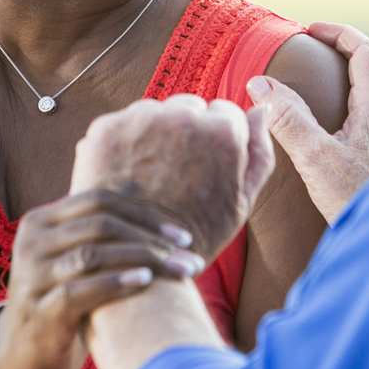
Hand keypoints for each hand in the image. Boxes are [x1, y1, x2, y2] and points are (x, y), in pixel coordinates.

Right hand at [0, 189, 203, 368]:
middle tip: (188, 256)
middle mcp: (31, 242)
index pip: (99, 199)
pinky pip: (80, 289)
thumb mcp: (73, 258)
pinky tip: (145, 281)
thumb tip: (135, 186)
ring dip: (144, 259)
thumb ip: (96, 227)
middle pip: (101, 223)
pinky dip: (117, 281)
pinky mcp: (38, 310)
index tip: (182, 234)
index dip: (145, 212)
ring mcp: (30, 276)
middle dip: (151, 237)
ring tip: (178, 271)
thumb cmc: (61, 302)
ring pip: (94, 253)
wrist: (21, 358)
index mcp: (40, 221)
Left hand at [70, 94, 277, 259]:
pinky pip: (122, 123)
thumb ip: (258, 152)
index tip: (204, 166)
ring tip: (150, 175)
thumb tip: (262, 110)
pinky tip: (126, 173)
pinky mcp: (106, 128)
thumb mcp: (242, 202)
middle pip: (188, 107)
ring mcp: (141, 119)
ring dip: (153, 132)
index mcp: (222, 130)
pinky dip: (123, 142)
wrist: (136, 262)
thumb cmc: (196, 235)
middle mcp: (182, 115)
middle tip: (176, 172)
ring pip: (154, 112)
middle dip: (185, 131)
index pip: (224, 113)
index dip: (215, 142)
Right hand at [245, 21, 368, 222]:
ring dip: (367, 71)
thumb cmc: (359, 200)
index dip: (338, 34)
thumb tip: (260, 83)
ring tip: (337, 77)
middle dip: (353, 47)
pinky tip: (355, 120)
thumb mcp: (315, 160)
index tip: (312, 30)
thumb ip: (288, 119)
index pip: (365, 51)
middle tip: (324, 46)